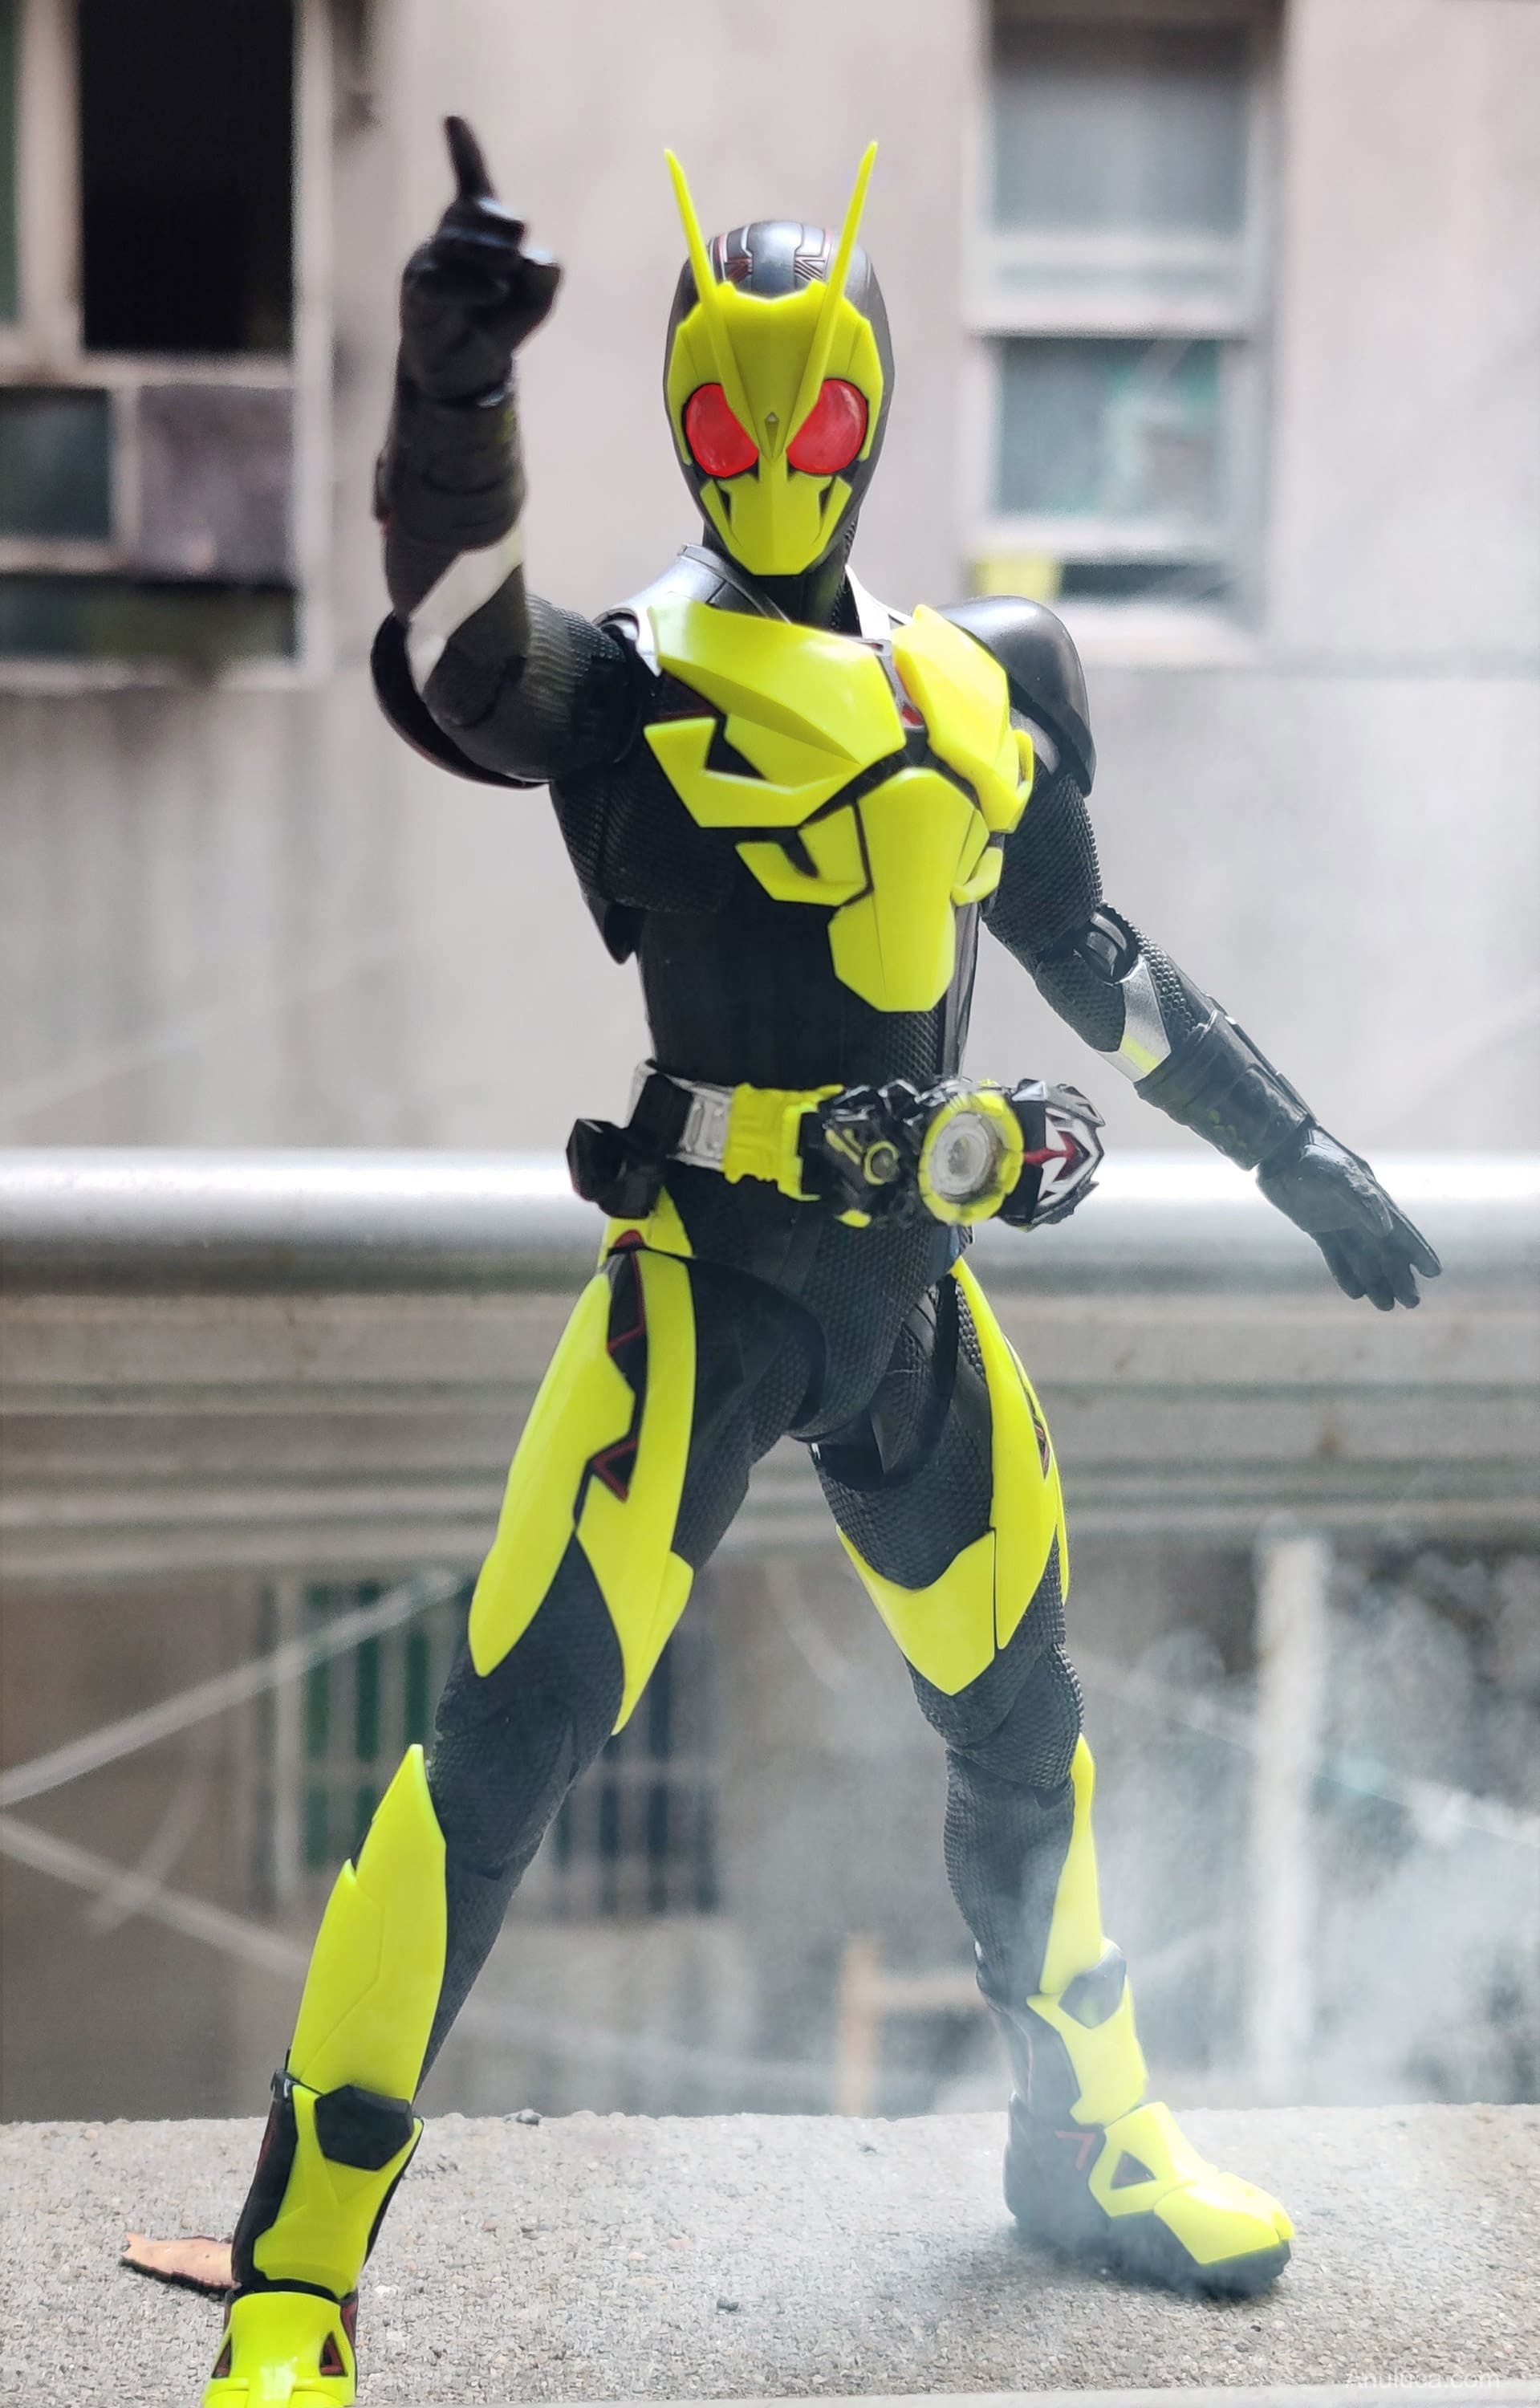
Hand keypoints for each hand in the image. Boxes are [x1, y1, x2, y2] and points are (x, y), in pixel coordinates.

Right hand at [399, 116, 561, 402]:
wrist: (467, 369)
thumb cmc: (498, 323)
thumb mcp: (536, 300)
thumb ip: (546, 276)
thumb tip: (537, 259)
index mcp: (477, 228)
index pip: (472, 184)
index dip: (464, 152)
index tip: (453, 120)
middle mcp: (450, 235)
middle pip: (486, 215)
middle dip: (510, 235)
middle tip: (516, 263)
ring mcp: (430, 261)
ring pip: (463, 244)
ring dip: (493, 263)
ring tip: (502, 289)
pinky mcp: (419, 292)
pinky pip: (442, 278)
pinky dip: (473, 285)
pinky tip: (494, 292)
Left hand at [1257, 1124, 1440, 1309]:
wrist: (1276, 1149)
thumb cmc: (1310, 1158)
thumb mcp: (1336, 1176)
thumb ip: (1361, 1199)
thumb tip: (1385, 1229)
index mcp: (1372, 1198)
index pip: (1401, 1230)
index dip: (1417, 1251)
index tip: (1434, 1272)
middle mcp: (1360, 1212)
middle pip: (1385, 1251)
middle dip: (1400, 1276)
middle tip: (1412, 1303)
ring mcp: (1339, 1220)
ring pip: (1363, 1257)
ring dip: (1376, 1280)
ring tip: (1387, 1306)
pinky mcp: (1317, 1227)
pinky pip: (1336, 1255)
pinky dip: (1345, 1273)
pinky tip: (1356, 1293)